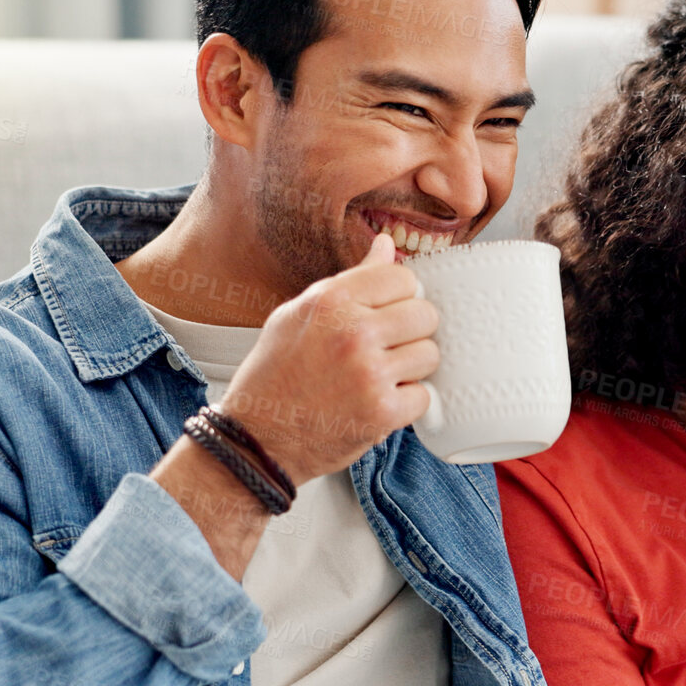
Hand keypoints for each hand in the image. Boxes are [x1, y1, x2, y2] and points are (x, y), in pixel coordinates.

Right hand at [218, 232, 439, 483]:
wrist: (256, 440)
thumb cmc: (274, 375)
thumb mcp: (298, 315)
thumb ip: (348, 280)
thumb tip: (387, 244)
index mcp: (330, 300)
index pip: (403, 277)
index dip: (399, 297)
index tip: (385, 315)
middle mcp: (353, 332)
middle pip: (425, 315)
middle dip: (411, 332)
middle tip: (386, 350)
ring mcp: (370, 373)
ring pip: (430, 355)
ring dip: (412, 369)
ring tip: (379, 377)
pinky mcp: (382, 412)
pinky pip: (425, 396)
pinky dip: (407, 404)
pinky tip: (378, 403)